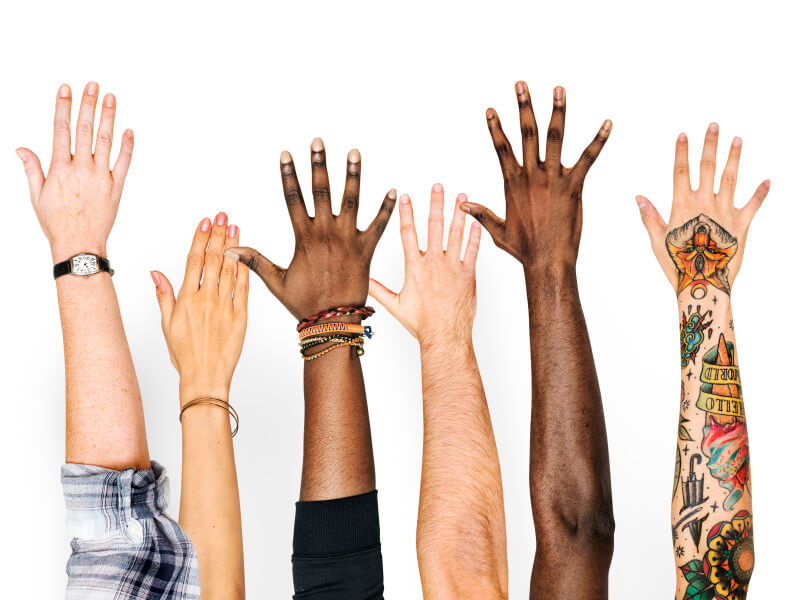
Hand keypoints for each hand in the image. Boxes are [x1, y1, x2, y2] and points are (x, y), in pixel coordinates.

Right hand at [17, 82, 133, 261]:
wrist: (80, 244)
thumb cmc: (57, 223)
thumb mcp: (37, 195)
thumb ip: (33, 169)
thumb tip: (21, 149)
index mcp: (60, 169)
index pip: (62, 129)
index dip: (64, 106)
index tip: (66, 89)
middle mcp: (82, 169)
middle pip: (85, 129)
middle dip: (88, 105)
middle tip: (93, 86)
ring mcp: (101, 177)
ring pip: (105, 141)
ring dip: (109, 117)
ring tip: (111, 98)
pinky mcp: (116, 187)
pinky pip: (124, 163)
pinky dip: (127, 146)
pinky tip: (128, 130)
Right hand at [152, 213, 248, 404]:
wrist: (205, 377)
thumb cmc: (184, 354)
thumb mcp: (167, 324)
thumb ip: (164, 295)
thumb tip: (155, 272)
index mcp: (187, 300)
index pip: (194, 261)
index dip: (200, 238)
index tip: (205, 222)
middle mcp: (206, 300)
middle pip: (213, 259)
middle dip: (218, 234)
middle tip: (223, 215)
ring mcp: (225, 307)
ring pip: (229, 269)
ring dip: (232, 246)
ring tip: (235, 227)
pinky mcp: (241, 317)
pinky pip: (243, 288)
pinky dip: (244, 269)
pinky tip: (245, 254)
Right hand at [226, 138, 395, 319]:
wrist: (333, 322)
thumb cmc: (305, 304)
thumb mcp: (276, 281)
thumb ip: (255, 260)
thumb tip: (228, 250)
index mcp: (304, 238)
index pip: (294, 199)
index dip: (289, 175)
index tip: (287, 154)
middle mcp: (326, 234)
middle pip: (322, 191)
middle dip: (319, 164)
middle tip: (318, 142)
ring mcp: (348, 240)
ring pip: (351, 200)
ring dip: (353, 175)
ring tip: (354, 152)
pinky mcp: (367, 250)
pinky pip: (379, 225)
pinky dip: (386, 208)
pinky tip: (392, 189)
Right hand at [369, 184, 480, 345]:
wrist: (444, 335)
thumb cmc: (421, 324)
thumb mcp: (396, 306)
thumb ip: (380, 290)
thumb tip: (364, 282)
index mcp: (414, 267)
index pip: (408, 233)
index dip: (406, 212)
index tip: (405, 196)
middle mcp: (433, 263)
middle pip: (434, 226)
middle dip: (436, 203)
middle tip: (438, 186)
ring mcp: (452, 267)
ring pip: (455, 233)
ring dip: (458, 212)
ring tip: (461, 196)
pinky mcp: (468, 275)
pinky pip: (472, 250)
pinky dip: (475, 235)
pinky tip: (476, 222)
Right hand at [460, 82, 610, 269]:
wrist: (547, 261)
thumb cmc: (524, 249)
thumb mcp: (497, 231)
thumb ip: (481, 214)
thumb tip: (463, 206)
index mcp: (513, 183)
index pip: (502, 148)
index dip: (496, 128)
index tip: (492, 109)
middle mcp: (532, 176)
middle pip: (526, 133)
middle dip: (524, 107)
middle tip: (521, 85)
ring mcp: (553, 179)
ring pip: (555, 138)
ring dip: (557, 112)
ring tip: (559, 89)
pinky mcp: (574, 187)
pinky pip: (588, 158)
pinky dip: (598, 141)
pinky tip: (608, 124)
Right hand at [636, 124, 769, 295]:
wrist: (703, 283)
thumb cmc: (677, 265)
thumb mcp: (657, 241)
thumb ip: (650, 217)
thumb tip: (639, 197)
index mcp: (683, 206)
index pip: (681, 172)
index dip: (682, 152)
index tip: (683, 135)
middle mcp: (705, 204)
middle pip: (708, 167)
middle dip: (710, 145)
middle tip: (714, 125)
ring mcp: (725, 212)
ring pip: (731, 178)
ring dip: (734, 158)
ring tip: (738, 140)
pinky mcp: (742, 224)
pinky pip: (754, 204)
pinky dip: (761, 192)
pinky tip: (768, 180)